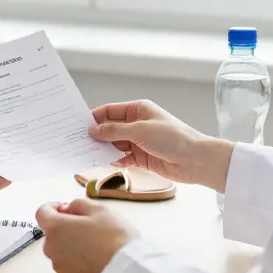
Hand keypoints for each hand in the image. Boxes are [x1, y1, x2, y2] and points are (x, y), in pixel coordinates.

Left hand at [35, 199, 138, 272]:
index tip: (68, 209)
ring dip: (71, 245)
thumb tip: (68, 209)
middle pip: (52, 234)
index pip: (42, 213)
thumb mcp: (100, 210)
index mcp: (55, 228)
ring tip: (95, 245)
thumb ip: (79, 204)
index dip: (54, 207)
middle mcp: (51, 249)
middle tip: (88, 226)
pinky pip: (70, 267)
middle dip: (65, 228)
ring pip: (61, 251)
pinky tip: (96, 261)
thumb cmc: (114, 237)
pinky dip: (78, 262)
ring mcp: (60, 268)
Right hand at [88, 100, 232, 191]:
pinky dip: (113, 160)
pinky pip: (122, 158)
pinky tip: (103, 163)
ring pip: (114, 144)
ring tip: (86, 153)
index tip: (78, 125)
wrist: (195, 160)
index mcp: (138, 109)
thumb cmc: (172, 138)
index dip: (95, 117)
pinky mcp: (141, 158)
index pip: (110, 111)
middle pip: (110, 128)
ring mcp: (139, 141)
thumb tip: (93, 130)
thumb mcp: (139, 130)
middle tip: (77, 141)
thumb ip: (114, 131)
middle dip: (96, 135)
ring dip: (103, 149)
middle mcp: (137, 123)